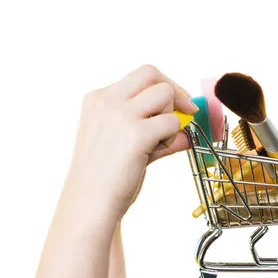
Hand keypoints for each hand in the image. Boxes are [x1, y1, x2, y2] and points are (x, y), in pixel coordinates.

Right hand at [65, 64, 197, 218]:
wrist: (90, 204)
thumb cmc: (106, 177)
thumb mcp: (122, 142)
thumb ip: (152, 131)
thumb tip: (185, 130)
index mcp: (98, 99)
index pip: (140, 75)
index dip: (164, 86)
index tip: (177, 104)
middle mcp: (107, 101)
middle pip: (152, 73)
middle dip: (176, 91)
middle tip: (187, 112)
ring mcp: (120, 115)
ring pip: (165, 94)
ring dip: (172, 116)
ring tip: (160, 142)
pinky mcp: (136, 134)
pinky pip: (173, 123)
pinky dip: (174, 137)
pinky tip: (159, 152)